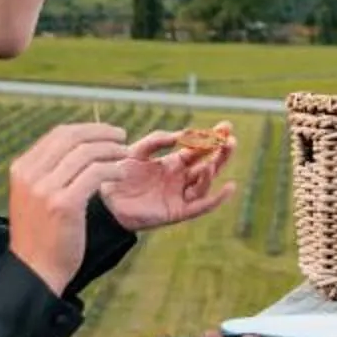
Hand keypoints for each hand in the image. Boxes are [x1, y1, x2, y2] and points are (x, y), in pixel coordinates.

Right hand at [6, 122, 134, 288]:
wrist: (35, 270)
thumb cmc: (41, 235)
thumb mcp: (34, 197)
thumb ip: (49, 172)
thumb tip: (77, 146)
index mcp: (22, 169)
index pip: (58, 134)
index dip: (87, 129)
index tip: (105, 132)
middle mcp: (30, 175)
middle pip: (72, 137)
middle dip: (101, 132)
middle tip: (122, 136)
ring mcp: (45, 189)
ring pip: (86, 153)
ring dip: (111, 149)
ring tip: (126, 154)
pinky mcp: (64, 204)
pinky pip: (95, 174)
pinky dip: (113, 170)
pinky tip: (121, 175)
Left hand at [100, 130, 238, 232]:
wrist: (104, 202)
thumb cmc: (119, 175)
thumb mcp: (137, 151)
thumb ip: (157, 140)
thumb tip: (183, 134)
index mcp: (173, 163)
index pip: (199, 149)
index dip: (213, 138)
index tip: (226, 125)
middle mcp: (181, 179)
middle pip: (209, 165)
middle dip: (221, 152)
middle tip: (231, 140)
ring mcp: (180, 196)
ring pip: (204, 184)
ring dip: (213, 171)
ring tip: (213, 162)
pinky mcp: (177, 212)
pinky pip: (201, 206)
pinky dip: (217, 198)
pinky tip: (229, 187)